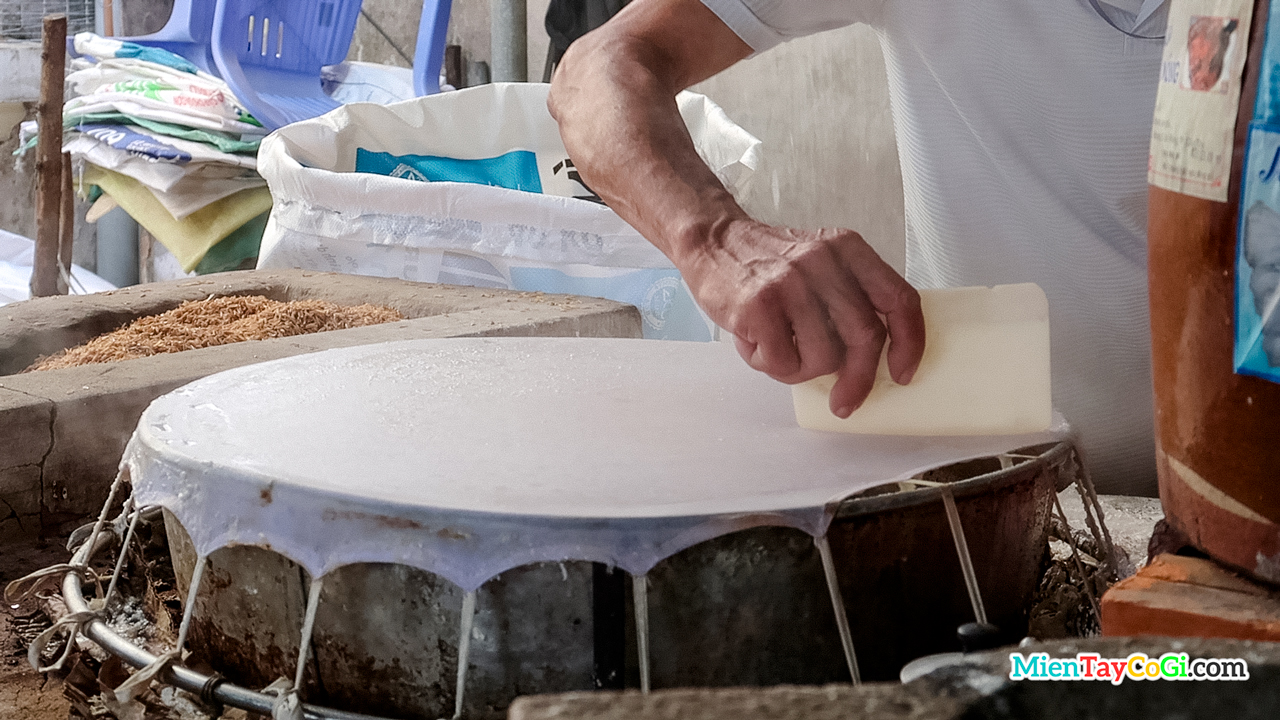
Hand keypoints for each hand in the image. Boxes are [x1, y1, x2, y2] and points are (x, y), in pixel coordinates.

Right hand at [681, 220, 925, 416]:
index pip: (899, 299)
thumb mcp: (820, 264)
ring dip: (800, 369)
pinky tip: (755, 342)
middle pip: (865, 336)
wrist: (712, 241)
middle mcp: (824, 262)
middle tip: (844, 401)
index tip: (902, 373)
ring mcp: (791, 283)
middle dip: (858, 379)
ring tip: (778, 349)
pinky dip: (769, 365)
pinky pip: (782, 362)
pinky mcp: (759, 305)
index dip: (909, 343)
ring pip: (822, 357)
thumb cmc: (767, 264)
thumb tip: (872, 359)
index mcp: (848, 250)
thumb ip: (849, 298)